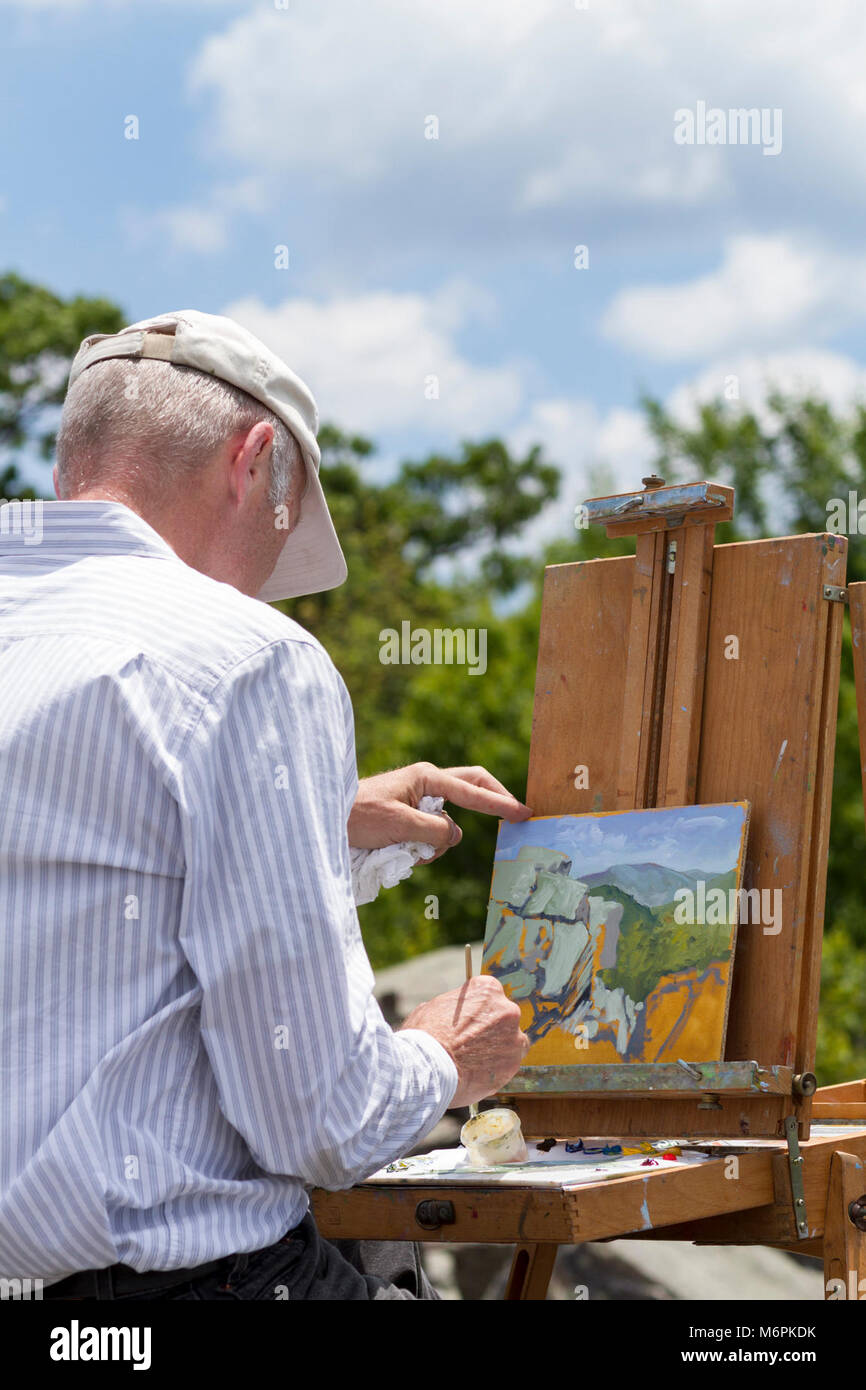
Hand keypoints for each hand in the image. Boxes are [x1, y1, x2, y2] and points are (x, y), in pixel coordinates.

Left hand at [347, 762, 531, 858]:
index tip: (523, 813)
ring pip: (448, 823)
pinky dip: (423, 849)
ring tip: (408, 852)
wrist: (328, 820)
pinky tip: (400, 854)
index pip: (473, 790)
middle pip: (471, 789)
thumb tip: (453, 836)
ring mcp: (418, 800)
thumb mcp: (400, 824)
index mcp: (426, 778)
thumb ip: (434, 830)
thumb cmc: (358, 815)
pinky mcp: (409, 816)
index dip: (500, 804)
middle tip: (513, 816)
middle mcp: (426, 785)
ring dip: (437, 843)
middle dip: (490, 803)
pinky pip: (431, 834)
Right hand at [400, 974, 528, 1107]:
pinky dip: (497, 1069)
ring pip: (511, 1042)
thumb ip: (452, 1007)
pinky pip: (509, 1064)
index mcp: (488, 989)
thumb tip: (452, 1013)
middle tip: (472, 1044)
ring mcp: (514, 1037)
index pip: (490, 996)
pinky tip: (478, 1074)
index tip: (469, 1023)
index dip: (478, 1011)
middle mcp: (506, 1009)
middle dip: (491, 1030)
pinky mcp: (514, 1063)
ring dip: (498, 1049)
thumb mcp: (434, 1007)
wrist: (428, 1068)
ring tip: (475, 1062)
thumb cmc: (425, 1035)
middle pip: (504, 1018)